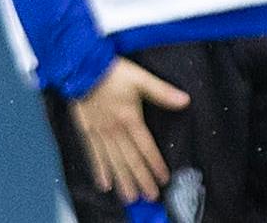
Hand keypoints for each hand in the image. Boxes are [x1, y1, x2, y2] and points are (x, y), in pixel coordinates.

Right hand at [74, 58, 190, 202]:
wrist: (81, 69)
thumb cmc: (113, 73)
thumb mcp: (142, 79)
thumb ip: (162, 92)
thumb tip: (185, 101)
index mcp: (130, 119)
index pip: (146, 148)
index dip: (155, 164)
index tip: (163, 179)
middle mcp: (115, 130)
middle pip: (130, 160)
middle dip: (141, 180)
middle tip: (149, 196)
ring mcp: (99, 133)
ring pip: (113, 162)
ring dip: (123, 181)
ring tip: (130, 197)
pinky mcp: (87, 132)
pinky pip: (94, 156)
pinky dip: (100, 171)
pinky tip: (105, 184)